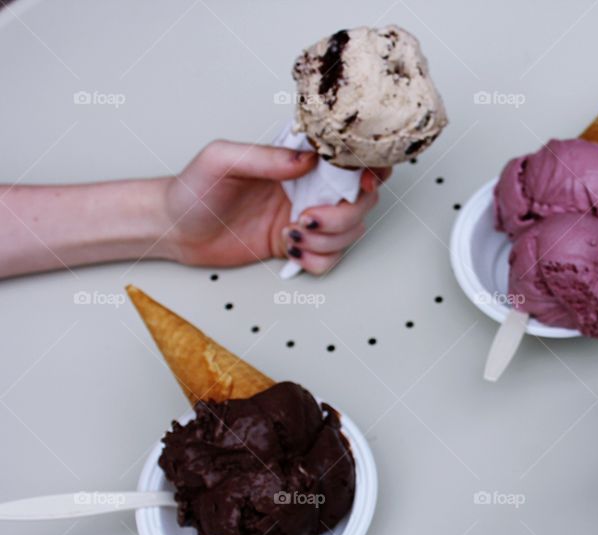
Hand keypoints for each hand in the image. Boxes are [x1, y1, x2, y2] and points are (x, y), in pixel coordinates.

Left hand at [159, 140, 390, 273]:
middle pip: (361, 200)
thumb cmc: (192, 189)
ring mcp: (306, 217)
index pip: (349, 157)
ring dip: (329, 240)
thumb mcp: (222, 160)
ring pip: (351, 231)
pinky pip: (331, 257)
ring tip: (294, 235)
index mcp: (296, 160)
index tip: (360, 182)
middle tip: (308, 219)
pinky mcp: (298, 244)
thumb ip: (266, 156)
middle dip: (343, 215)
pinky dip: (319, 259)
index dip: (368, 169)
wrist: (174, 230)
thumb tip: (306, 160)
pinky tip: (293, 251)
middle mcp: (307, 187)